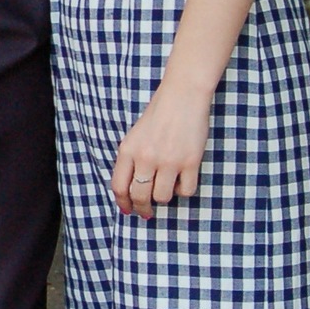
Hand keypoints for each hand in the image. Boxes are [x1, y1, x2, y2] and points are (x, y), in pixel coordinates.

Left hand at [111, 81, 210, 217]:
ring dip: (164, 196)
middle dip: (143, 208)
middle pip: (139, 196)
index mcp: (128, 150)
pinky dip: (184, 190)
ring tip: (168, 185)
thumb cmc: (158, 115)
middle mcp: (146, 157)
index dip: (123, 203)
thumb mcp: (135, 136)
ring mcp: (169, 161)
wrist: (182, 96)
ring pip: (162, 197)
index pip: (119, 186)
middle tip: (148, 212)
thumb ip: (131, 160)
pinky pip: (186, 191)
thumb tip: (131, 190)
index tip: (128, 210)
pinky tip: (183, 180)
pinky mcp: (190, 162)